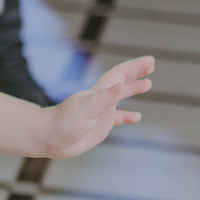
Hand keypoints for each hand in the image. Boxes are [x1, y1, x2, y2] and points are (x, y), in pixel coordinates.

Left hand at [39, 56, 153, 157]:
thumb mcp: (85, 109)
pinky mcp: (99, 126)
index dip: (135, 66)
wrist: (48, 139)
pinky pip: (117, 119)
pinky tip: (137, 117)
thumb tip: (122, 86)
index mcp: (98, 92)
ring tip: (148, 84)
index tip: (151, 60)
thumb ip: (104, 98)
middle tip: (151, 65)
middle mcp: (100, 100)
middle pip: (121, 81)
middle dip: (136, 73)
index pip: (120, 74)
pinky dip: (127, 116)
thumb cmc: (64, 123)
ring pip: (120, 98)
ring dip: (133, 90)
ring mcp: (100, 113)